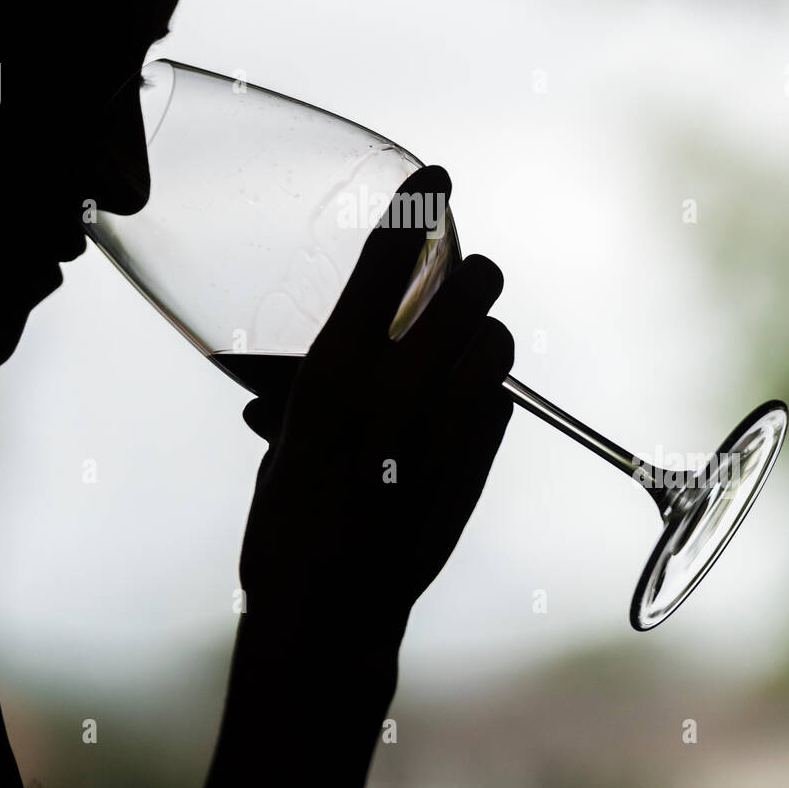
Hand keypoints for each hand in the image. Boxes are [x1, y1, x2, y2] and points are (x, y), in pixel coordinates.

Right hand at [238, 165, 513, 643]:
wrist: (330, 610)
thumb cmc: (288, 520)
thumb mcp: (290, 433)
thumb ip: (324, 381)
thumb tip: (347, 352)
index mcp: (334, 370)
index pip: (389, 257)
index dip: (418, 203)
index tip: (436, 177)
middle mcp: (396, 387)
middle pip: (471, 285)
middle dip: (471, 271)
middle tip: (464, 276)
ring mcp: (446, 425)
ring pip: (497, 339)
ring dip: (483, 332)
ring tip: (462, 345)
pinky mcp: (480, 462)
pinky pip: (500, 399)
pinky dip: (484, 394)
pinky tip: (458, 410)